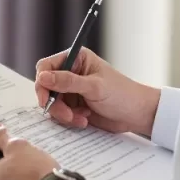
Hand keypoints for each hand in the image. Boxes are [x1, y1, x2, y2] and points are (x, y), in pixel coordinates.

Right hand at [35, 46, 160, 136]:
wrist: (136, 114)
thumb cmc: (122, 95)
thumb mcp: (94, 87)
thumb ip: (67, 82)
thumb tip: (43, 77)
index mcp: (77, 59)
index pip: (46, 67)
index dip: (42, 82)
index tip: (45, 98)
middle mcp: (71, 73)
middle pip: (46, 87)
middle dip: (54, 103)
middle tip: (66, 115)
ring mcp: (71, 91)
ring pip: (51, 103)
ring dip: (63, 114)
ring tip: (80, 118)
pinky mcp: (74, 106)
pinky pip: (60, 113)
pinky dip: (69, 119)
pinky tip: (84, 119)